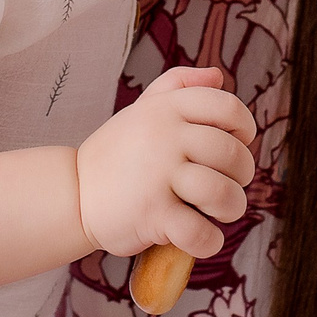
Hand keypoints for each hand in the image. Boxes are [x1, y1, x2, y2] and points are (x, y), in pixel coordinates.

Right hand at [74, 66, 257, 257]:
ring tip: (218, 212)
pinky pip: (201, 233)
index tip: (238, 144)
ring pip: (224, 194)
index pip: (228, 107)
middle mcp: (164, 137)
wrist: (72, 194)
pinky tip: (200, 237)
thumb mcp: (142, 109)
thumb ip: (179, 85)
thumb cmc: (116, 154)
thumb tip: (217, 75)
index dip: (244, 128)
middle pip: (233, 155)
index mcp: (166, 108)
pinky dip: (209, 241)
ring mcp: (158, 176)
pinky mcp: (152, 215)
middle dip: (242, 175)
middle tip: (228, 184)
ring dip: (231, 209)